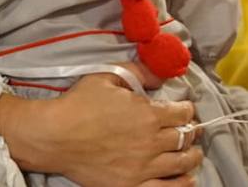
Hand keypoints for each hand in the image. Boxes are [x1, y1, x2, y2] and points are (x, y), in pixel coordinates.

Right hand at [0, 72, 201, 186]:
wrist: (54, 136)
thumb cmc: (79, 104)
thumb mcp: (108, 76)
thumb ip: (139, 72)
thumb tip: (161, 75)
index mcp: (148, 114)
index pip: (183, 113)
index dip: (187, 109)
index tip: (185, 109)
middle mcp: (151, 142)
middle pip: (186, 138)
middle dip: (192, 131)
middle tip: (191, 130)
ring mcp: (142, 167)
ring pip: (182, 163)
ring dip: (192, 156)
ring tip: (193, 153)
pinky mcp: (131, 185)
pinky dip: (182, 183)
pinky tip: (187, 178)